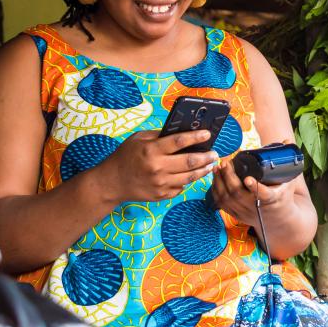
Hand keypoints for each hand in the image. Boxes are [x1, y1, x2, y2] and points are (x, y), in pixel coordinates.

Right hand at [96, 130, 218, 203]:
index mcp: (151, 150)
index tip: (208, 134)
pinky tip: (193, 176)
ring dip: (203, 170)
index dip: (196, 137)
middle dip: (206, 157)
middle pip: (189, 162)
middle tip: (215, 153)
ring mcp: (159, 184)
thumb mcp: (139, 139)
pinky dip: (188, 181)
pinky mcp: (161, 195)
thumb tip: (183, 131)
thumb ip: (159, 135)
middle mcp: (157, 167)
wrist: (111, 182)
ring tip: (211, 164)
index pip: (179, 141)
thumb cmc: (126, 156)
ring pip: (189, 177)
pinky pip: (180, 188)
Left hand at [209, 158, 296, 225]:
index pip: (264, 195)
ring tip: (218, 167)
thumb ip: (286, 161)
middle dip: (229, 177)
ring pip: (227, 199)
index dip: (255, 188)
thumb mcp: (288, 180)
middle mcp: (257, 208)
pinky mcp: (236, 215)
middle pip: (238, 194)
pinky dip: (216, 190)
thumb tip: (286, 140)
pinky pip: (221, 204)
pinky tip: (215, 178)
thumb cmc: (282, 195)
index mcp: (273, 199)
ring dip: (219, 182)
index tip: (248, 179)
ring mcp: (245, 212)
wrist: (278, 219)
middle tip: (226, 162)